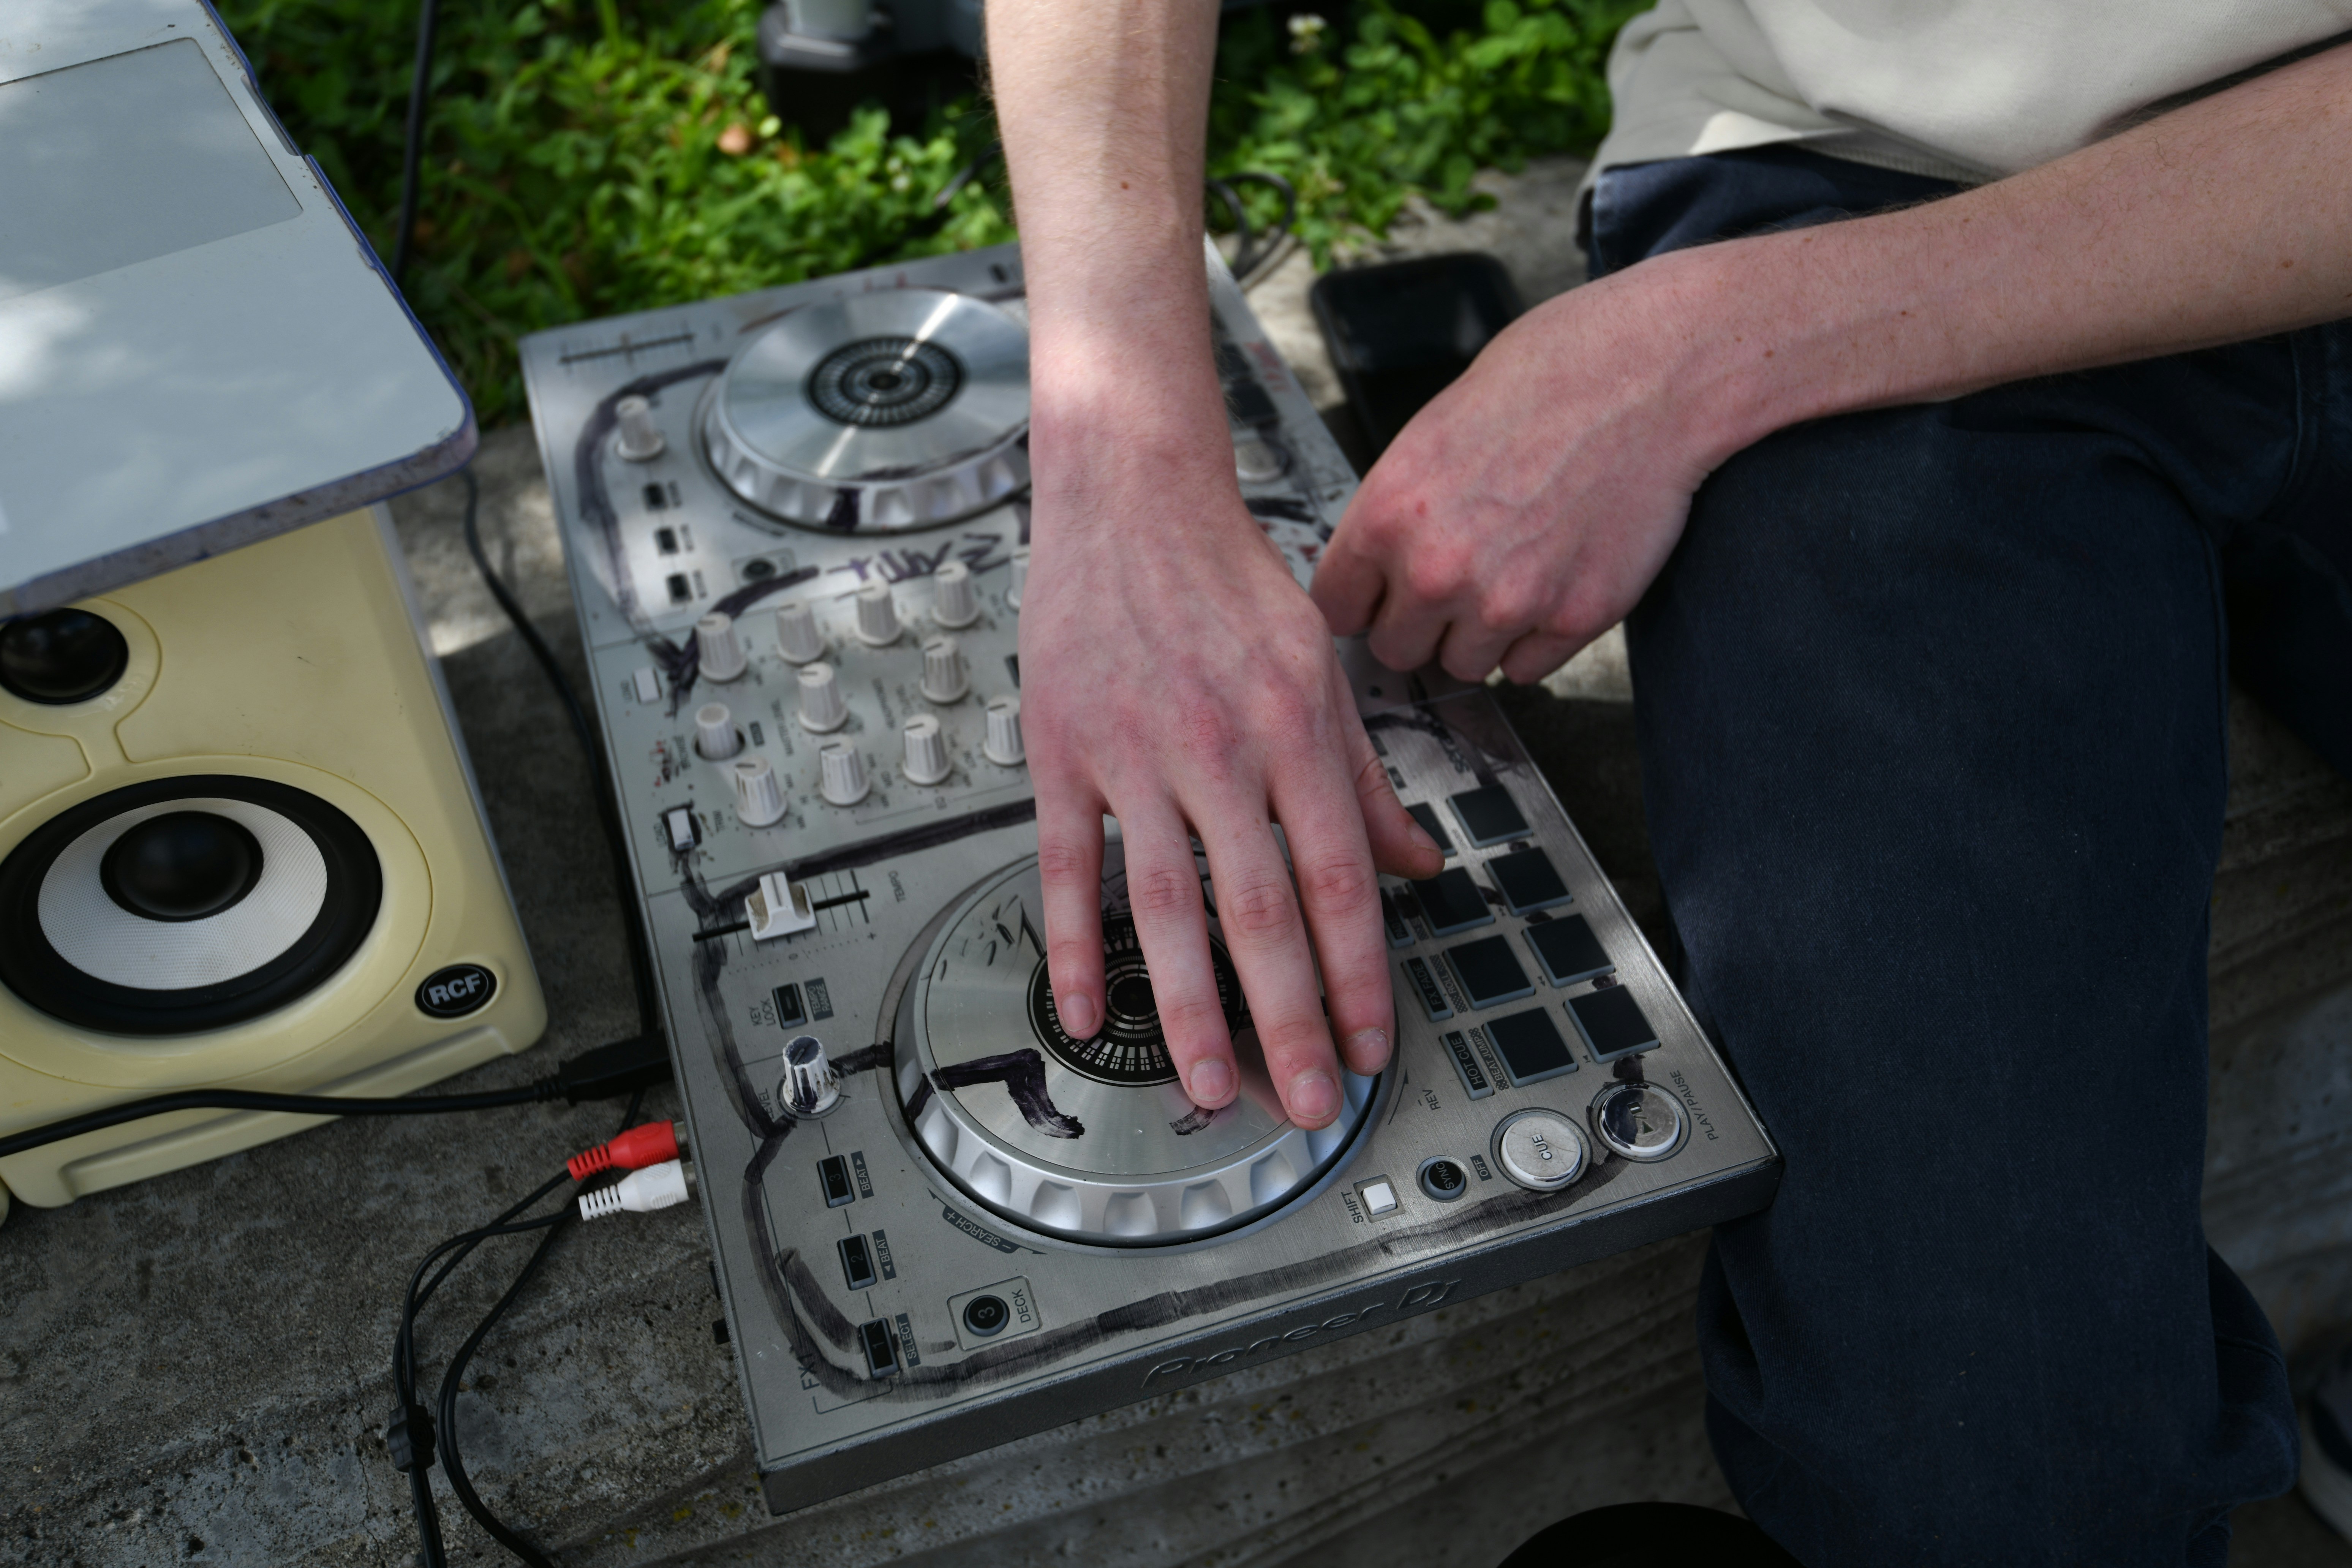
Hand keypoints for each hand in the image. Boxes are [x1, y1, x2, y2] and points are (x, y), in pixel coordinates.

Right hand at [1018, 427, 1442, 1127]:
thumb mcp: (1323, 670)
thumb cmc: (1232, 579)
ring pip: (1164, 904)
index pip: (1338, 879)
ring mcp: (1134, 754)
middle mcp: (1220, 748)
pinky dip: (1074, 944)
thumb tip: (1420, 866)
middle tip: (1310, 1101)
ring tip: (1213, 1087)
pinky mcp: (1063, 752)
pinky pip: (1066, 866)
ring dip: (1191, 1008)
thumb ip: (1365, 780)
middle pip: (1260, 911)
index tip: (1371, 1046)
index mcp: (1295, 730)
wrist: (1134, 494)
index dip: (1358, 975)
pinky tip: (1090, 1014)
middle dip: (1291, 1020)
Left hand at [1312, 265, 1733, 682]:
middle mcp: (1439, 569)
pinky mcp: (1573, 617)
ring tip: (1511, 573)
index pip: (1337, 607)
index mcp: (1390, 515)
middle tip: (1455, 583)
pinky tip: (1550, 581)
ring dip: (1479, 635)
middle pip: (1397, 649)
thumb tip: (1377, 568)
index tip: (1380, 596)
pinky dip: (1534, 639)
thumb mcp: (1431, 435)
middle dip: (1420, 624)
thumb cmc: (1544, 384)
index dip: (1363, 601)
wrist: (1643, 376)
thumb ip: (1397, 513)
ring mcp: (1508, 601)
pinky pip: (1527, 668)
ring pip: (1463, 666)